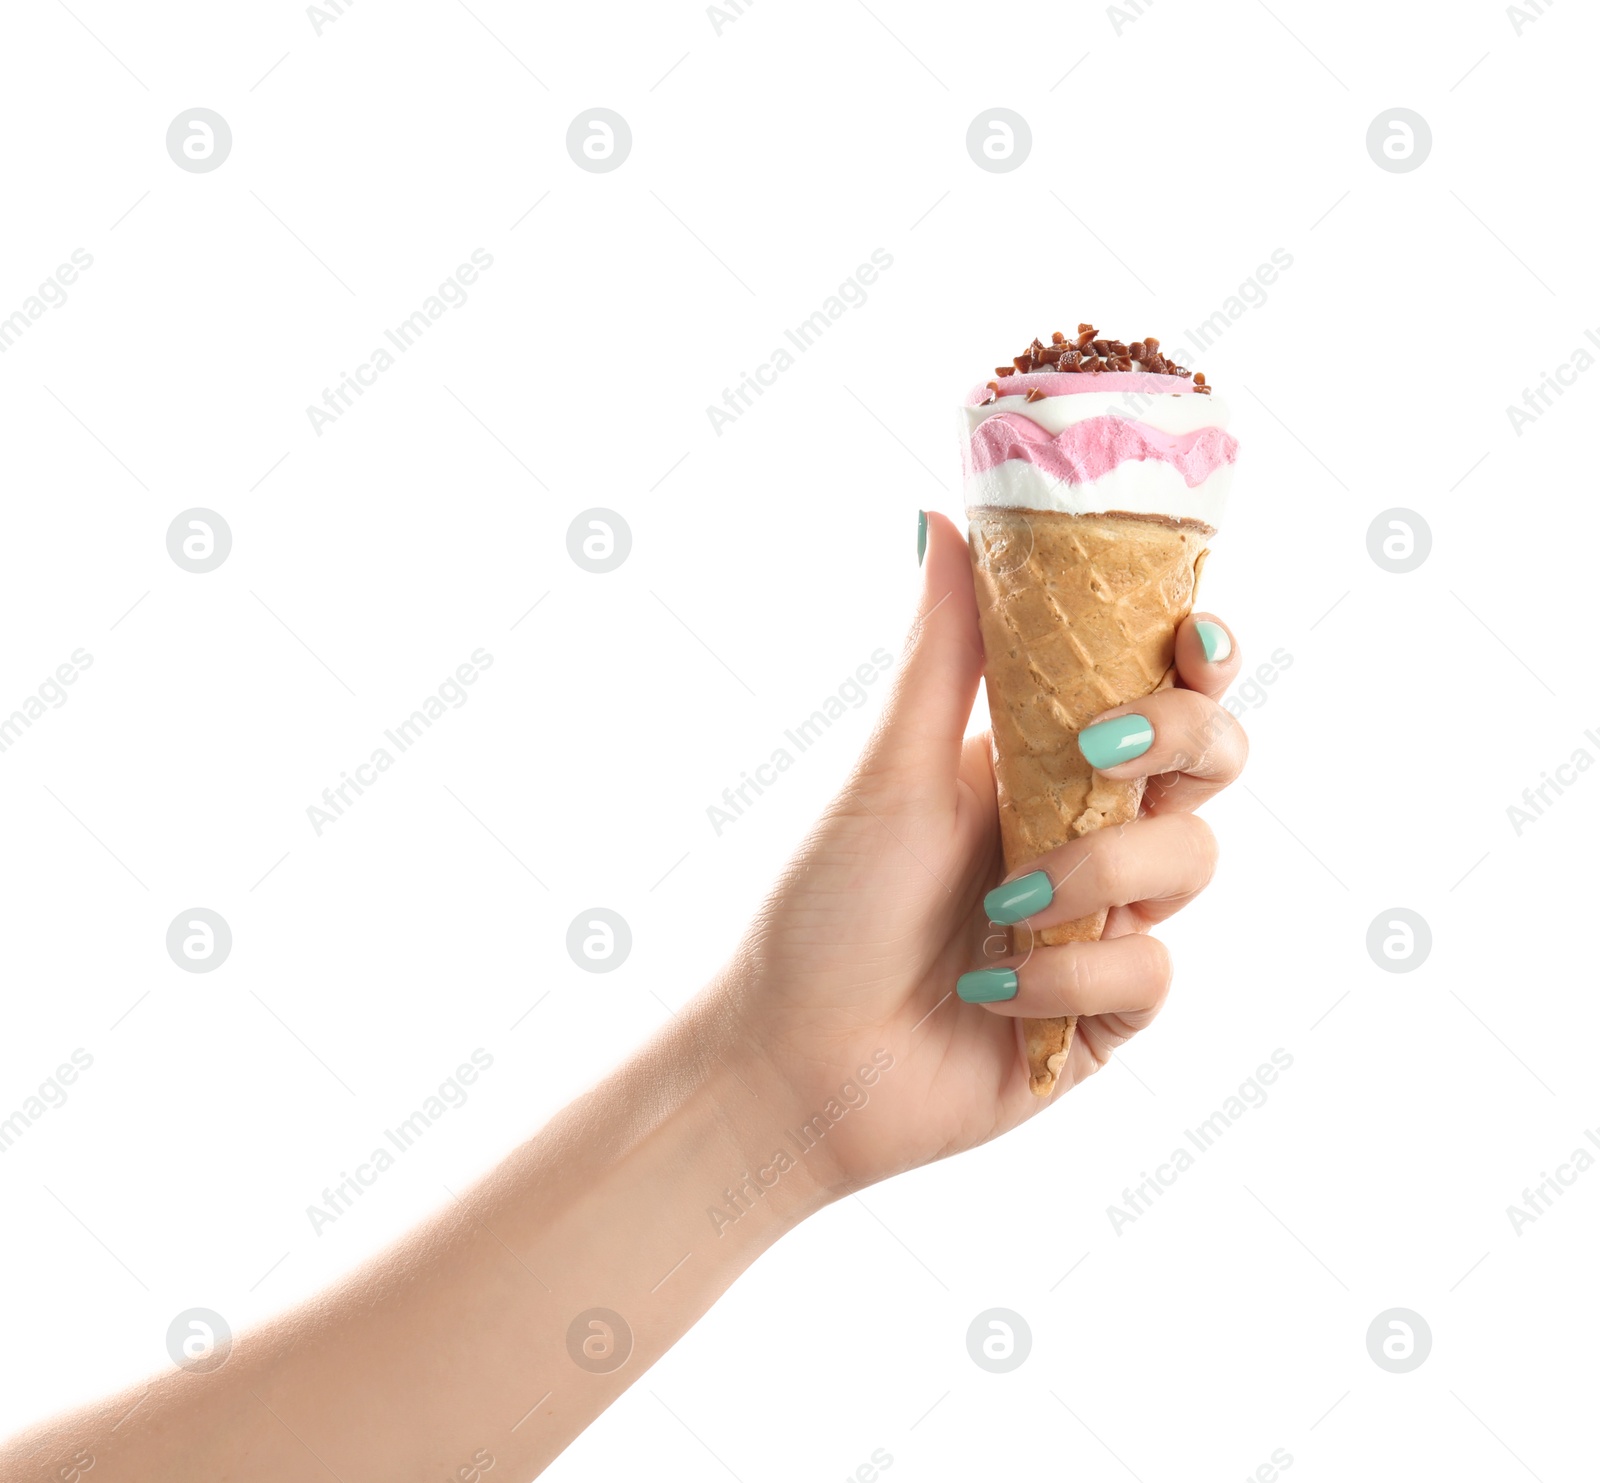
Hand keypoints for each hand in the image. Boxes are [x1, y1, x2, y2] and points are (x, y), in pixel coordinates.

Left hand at [719, 511, 1247, 1196]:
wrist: (795, 1061)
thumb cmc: (825, 909)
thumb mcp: (888, 772)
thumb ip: (939, 654)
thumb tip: (936, 515)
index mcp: (1038, 758)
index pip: (1157, 685)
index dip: (1199, 655)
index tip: (1196, 633)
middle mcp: (1084, 830)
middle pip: (1210, 761)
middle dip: (1185, 742)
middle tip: (1103, 752)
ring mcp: (1103, 921)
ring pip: (1193, 864)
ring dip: (1104, 876)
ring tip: (1006, 901)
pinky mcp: (1107, 1012)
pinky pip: (1151, 976)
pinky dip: (1071, 978)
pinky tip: (990, 988)